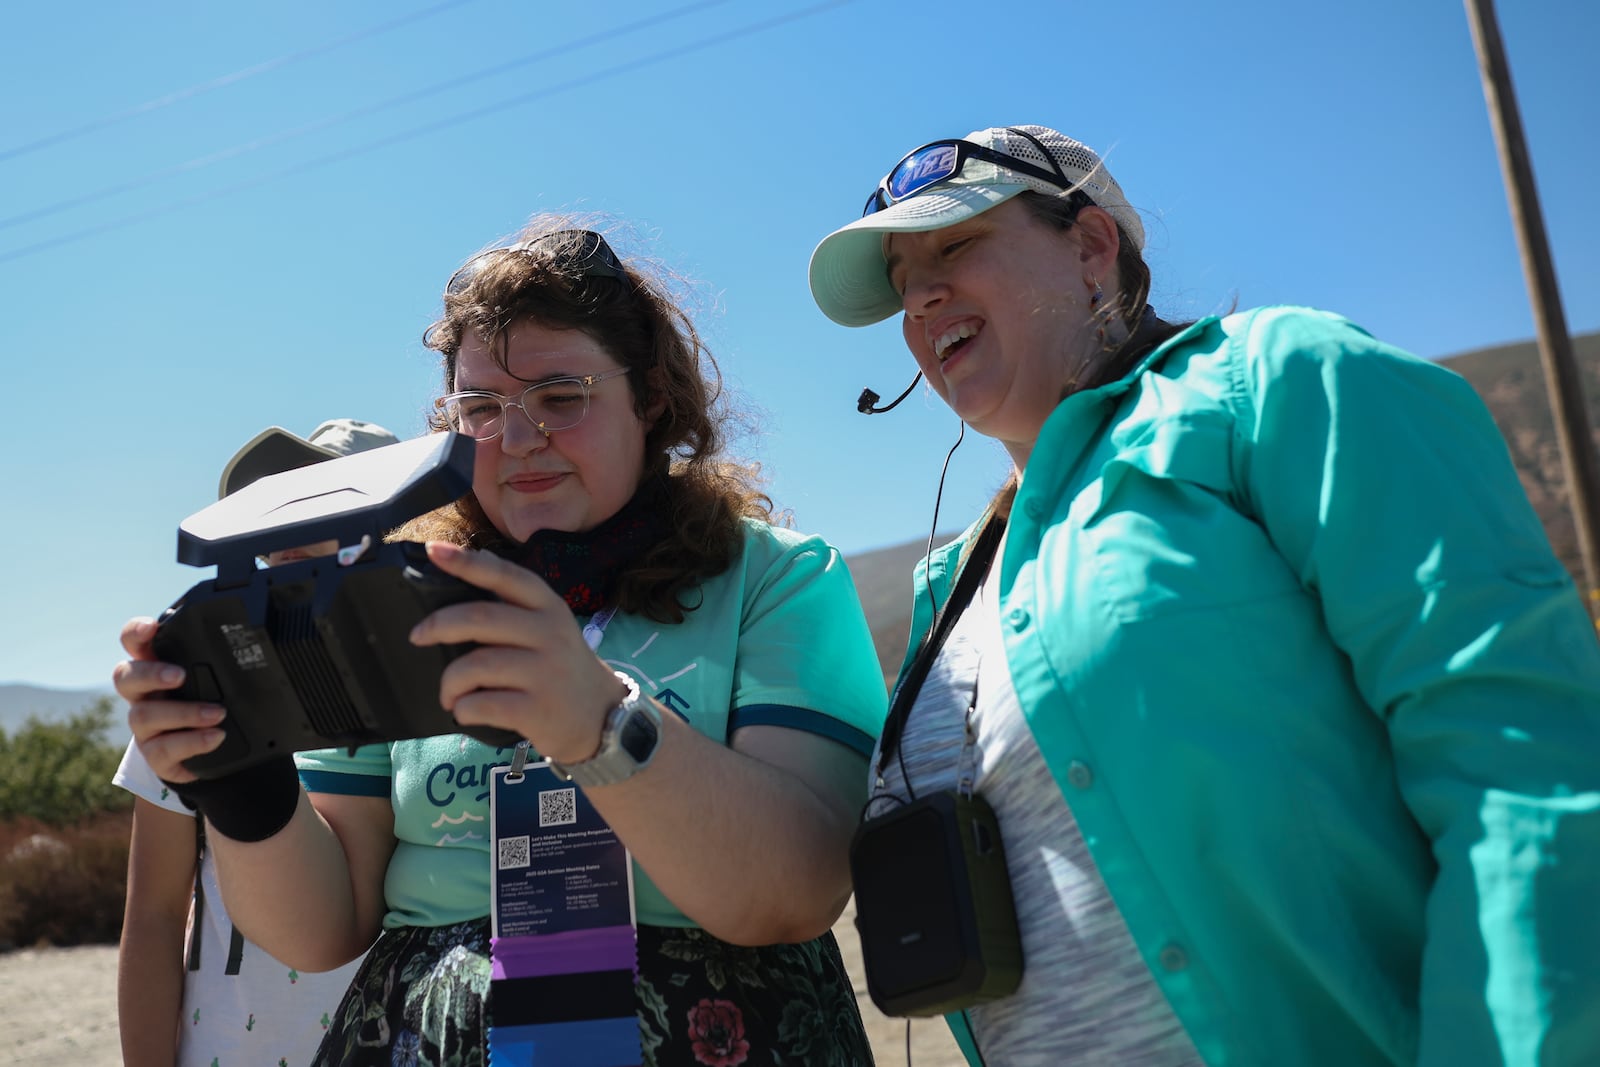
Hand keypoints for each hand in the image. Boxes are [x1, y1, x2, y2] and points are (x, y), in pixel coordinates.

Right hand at [112, 617, 223, 784]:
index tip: (152, 627)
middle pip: (125, 677)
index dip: (135, 632)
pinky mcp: (154, 755)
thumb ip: (222, 661)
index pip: (134, 643)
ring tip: (218, 713)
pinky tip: (215, 737)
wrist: (213, 752)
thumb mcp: (215, 678)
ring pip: (144, 716)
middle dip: (151, 674)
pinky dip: (192, 742)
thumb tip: (259, 640)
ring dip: (184, 713)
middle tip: (179, 676)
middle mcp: (143, 695)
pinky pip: (163, 749)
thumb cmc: (211, 703)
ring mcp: (145, 726)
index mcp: (156, 667)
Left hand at [409, 542, 626, 762]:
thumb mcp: (549, 627)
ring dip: (450, 681)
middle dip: (439, 625)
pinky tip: (465, 712)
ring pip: (476, 665)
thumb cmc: (561, 668)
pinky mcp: (538, 709)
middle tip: (418, 636)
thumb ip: (515, 599)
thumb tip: (477, 558)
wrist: (602, 717)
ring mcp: (545, 672)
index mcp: (549, 607)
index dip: (467, 562)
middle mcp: (550, 634)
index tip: (433, 550)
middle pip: (481, 618)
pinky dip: (463, 709)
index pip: (505, 576)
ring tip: (449, 694)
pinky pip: (482, 704)